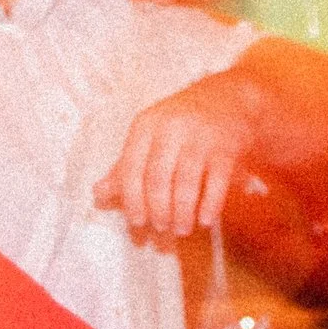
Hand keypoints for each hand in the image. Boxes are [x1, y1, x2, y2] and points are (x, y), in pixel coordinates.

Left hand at [95, 70, 261, 237]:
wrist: (229, 99)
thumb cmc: (182, 123)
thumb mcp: (150, 136)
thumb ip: (126, 165)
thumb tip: (99, 193)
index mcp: (146, 126)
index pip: (131, 169)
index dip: (133, 200)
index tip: (137, 222)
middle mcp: (172, 130)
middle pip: (158, 180)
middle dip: (158, 211)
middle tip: (161, 229)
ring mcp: (201, 139)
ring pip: (186, 184)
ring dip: (182, 214)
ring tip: (181, 229)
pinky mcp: (227, 149)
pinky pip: (216, 184)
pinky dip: (210, 206)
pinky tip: (206, 221)